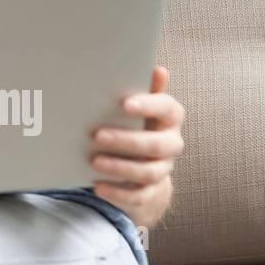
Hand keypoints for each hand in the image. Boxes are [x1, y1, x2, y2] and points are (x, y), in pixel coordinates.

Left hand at [89, 66, 184, 228]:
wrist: (142, 161)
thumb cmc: (136, 122)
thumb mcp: (138, 103)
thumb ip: (145, 88)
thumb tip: (157, 68)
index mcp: (169, 118)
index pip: (168, 109)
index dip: (149, 105)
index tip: (124, 103)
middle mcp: (171, 144)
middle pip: (157, 145)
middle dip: (127, 141)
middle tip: (97, 136)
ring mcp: (163, 169)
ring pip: (148, 172)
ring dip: (120, 167)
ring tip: (94, 161)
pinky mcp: (151, 192)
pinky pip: (139, 195)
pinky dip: (118, 192)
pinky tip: (97, 186)